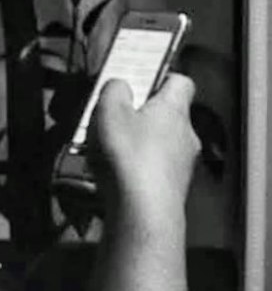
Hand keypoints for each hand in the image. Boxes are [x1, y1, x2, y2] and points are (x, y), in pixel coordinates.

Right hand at [88, 59, 202, 230]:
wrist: (142, 213)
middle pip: (166, 115)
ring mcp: (181, 164)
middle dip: (141, 116)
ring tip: (105, 152)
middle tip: (111, 119)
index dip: (160, 77)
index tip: (140, 79)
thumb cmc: (130, 158)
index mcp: (173, 109)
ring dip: (136, 144)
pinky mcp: (171, 188)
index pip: (179, 82)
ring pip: (159, 144)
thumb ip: (114, 90)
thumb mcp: (109, 111)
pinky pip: (153, 171)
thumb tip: (120, 85)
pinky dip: (135, 169)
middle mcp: (185, 134)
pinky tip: (113, 177)